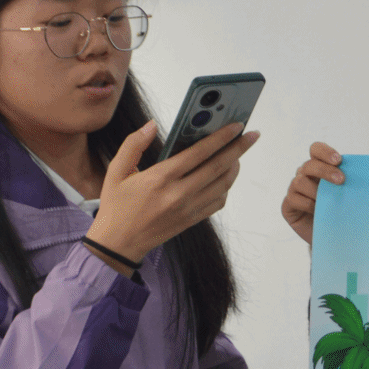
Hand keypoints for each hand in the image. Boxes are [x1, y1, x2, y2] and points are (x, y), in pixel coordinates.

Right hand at [82, 121, 258, 265]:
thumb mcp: (116, 171)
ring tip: (238, 153)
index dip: (221, 137)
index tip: (237, 126)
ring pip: (222, 185)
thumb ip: (133, 145)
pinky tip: (224, 176)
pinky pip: (218, 202)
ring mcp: (188, 209)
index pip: (199, 153)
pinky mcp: (192, 220)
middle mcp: (178, 194)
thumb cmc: (116, 205)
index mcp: (160, 178)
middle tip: (252, 135)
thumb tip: (152, 125)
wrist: (118, 244)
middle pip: (218, 167)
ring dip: (235, 167)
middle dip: (239, 148)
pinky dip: (226, 187)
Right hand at [281, 141, 344, 244]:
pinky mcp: (288, 205)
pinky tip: (316, 210)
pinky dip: (306, 203)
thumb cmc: (340, 210)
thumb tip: (365, 174)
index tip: (339, 160)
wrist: (332, 234)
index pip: (316, 150)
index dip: (325, 152)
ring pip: (299, 181)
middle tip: (341, 180)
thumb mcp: (347, 193)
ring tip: (327, 201)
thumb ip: (350, 181)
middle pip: (309, 165)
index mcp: (319, 166)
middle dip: (325, 171)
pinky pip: (293, 199)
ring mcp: (294, 190)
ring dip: (315, 190)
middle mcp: (304, 175)